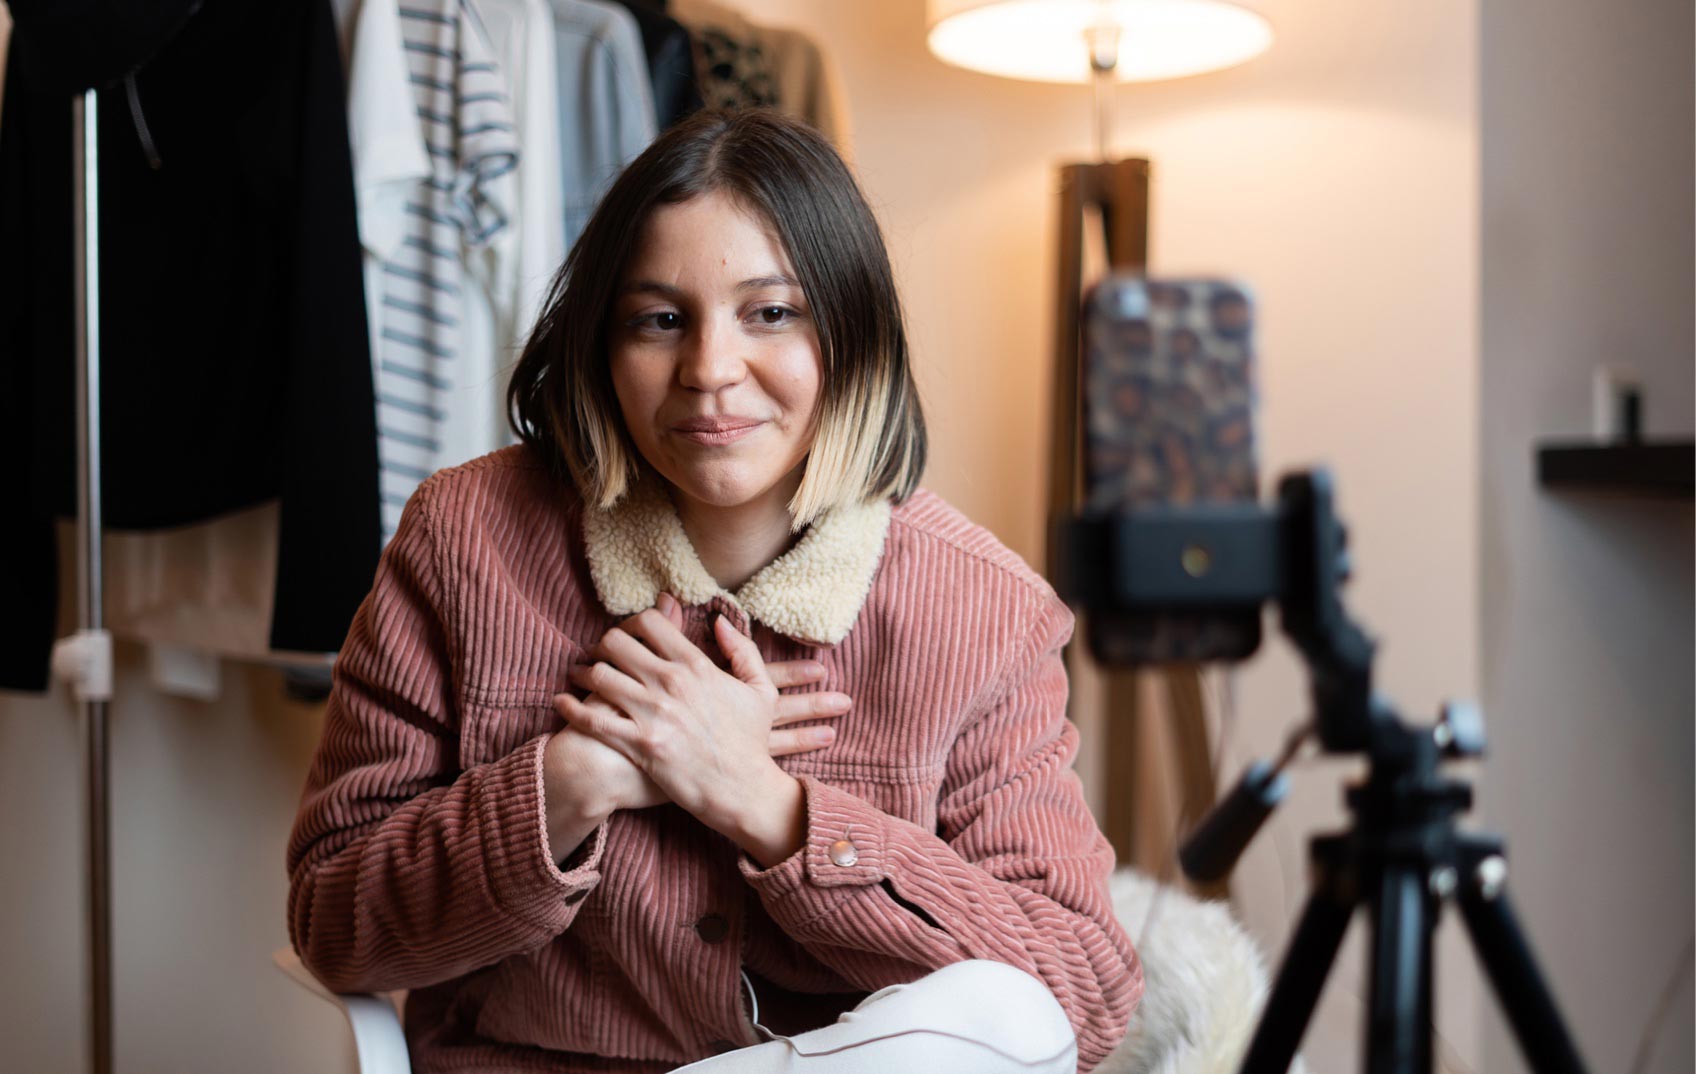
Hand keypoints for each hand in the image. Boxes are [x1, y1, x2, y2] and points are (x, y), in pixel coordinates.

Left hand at [556, 595, 847, 839]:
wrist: (742, 790)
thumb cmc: (751, 741)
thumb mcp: (760, 689)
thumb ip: (742, 649)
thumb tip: (719, 621)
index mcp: (697, 665)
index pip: (650, 623)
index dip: (632, 624)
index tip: (629, 636)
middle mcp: (671, 683)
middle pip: (616, 643)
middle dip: (603, 645)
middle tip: (600, 656)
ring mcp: (652, 714)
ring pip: (599, 675)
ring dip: (583, 673)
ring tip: (580, 676)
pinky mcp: (638, 745)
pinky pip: (592, 718)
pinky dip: (570, 708)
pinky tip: (562, 703)